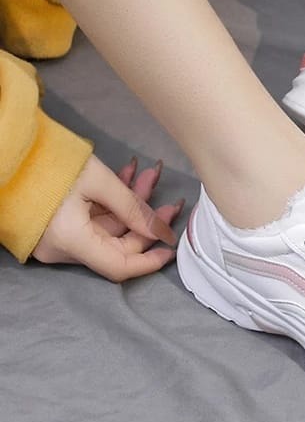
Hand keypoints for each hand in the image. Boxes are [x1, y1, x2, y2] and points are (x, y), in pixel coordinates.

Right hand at [32, 154, 182, 281]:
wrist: (12, 156)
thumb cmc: (50, 165)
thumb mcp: (98, 180)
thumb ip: (132, 206)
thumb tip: (161, 229)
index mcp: (71, 241)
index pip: (118, 266)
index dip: (149, 260)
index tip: (171, 249)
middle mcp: (64, 248)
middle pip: (118, 243)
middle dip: (146, 220)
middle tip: (170, 199)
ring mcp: (60, 238)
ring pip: (109, 227)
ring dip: (132, 204)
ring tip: (150, 174)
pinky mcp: (60, 226)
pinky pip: (94, 220)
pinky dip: (113, 202)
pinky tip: (129, 177)